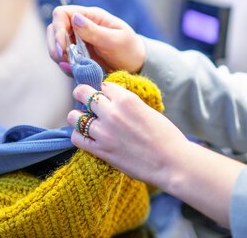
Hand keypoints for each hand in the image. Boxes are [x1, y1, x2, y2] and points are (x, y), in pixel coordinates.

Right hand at [46, 6, 145, 74]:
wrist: (136, 66)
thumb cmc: (129, 49)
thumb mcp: (115, 41)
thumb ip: (94, 31)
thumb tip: (75, 18)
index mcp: (90, 17)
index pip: (62, 14)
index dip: (58, 29)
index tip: (63, 48)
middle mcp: (80, 27)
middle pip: (54, 29)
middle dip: (55, 46)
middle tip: (64, 60)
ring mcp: (77, 41)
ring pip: (56, 45)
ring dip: (60, 58)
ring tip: (73, 68)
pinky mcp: (77, 55)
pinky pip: (63, 59)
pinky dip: (66, 67)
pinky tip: (77, 72)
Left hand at [66, 82, 188, 186]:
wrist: (172, 163)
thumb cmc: (166, 137)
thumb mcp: (147, 109)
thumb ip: (128, 103)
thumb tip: (114, 100)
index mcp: (126, 99)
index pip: (103, 85)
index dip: (103, 90)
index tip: (104, 96)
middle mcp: (111, 112)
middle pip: (83, 93)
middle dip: (83, 95)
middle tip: (85, 100)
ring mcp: (104, 132)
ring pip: (74, 116)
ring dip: (78, 116)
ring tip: (84, 120)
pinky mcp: (100, 150)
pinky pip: (77, 138)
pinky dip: (78, 135)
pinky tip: (86, 135)